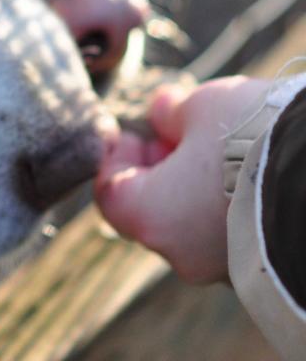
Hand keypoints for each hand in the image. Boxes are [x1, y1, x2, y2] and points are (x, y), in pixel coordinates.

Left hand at [95, 76, 268, 283]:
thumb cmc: (258, 136)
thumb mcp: (203, 106)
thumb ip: (171, 112)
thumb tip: (162, 112)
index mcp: (150, 217)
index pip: (110, 193)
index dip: (117, 157)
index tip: (136, 129)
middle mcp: (182, 254)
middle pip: (151, 209)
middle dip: (159, 167)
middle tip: (177, 132)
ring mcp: (224, 267)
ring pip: (192, 224)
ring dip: (194, 186)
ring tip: (219, 145)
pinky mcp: (262, 266)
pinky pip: (230, 233)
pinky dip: (227, 204)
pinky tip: (249, 169)